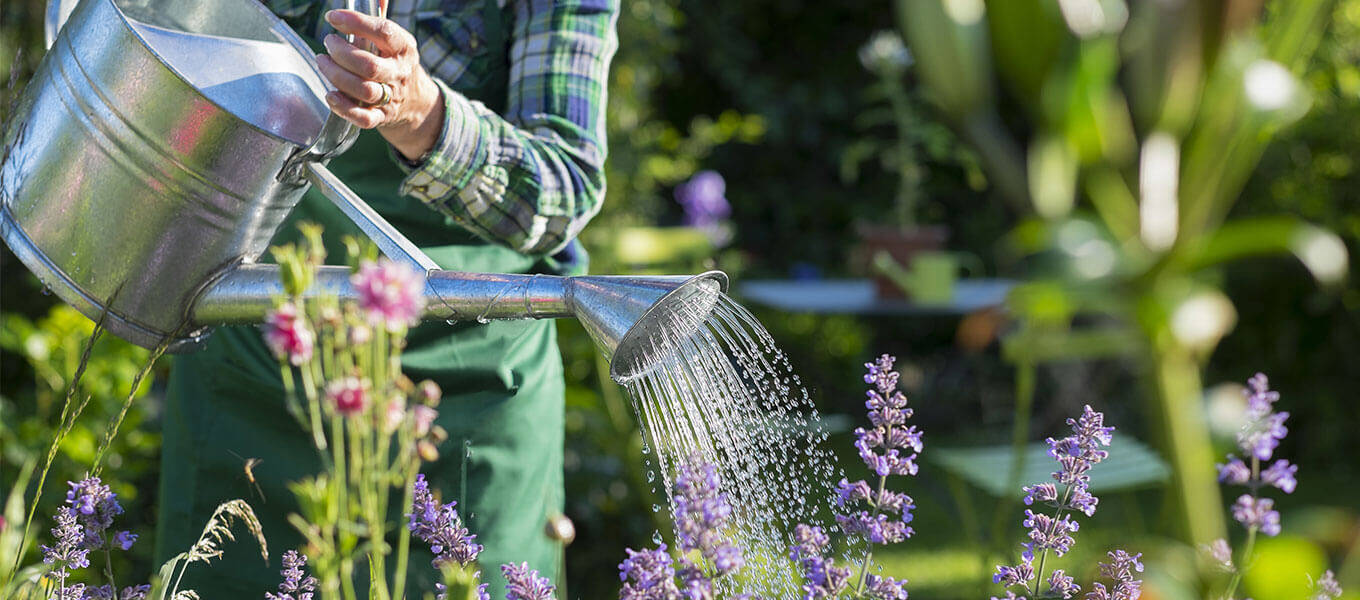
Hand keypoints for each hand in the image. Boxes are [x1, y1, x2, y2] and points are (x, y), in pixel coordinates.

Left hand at [317, 9, 444, 160]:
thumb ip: (378, 16)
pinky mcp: (381, 117)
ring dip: (336, 76)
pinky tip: (330, 95)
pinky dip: (344, 108)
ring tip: (322, 62)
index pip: (383, 32)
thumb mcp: (393, 38)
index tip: (333, 17)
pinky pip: (363, 118)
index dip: (356, 22)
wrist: (415, 101)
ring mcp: (391, 97)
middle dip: (341, 53)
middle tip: (328, 43)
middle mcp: (399, 73)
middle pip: (369, 65)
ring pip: (363, 90)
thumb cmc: (393, 61)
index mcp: (404, 48)